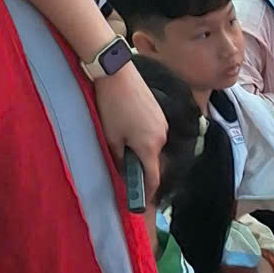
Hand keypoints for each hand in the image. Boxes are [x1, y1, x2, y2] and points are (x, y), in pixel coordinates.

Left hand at [92, 57, 165, 204]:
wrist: (117, 72)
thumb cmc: (112, 106)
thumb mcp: (111, 137)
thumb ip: (119, 158)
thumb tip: (123, 171)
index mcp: (150, 147)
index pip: (153, 178)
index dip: (148, 192)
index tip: (141, 200)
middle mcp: (162, 136)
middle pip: (152, 160)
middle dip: (139, 165)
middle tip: (122, 163)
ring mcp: (162, 122)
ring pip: (152, 145)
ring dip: (140, 148)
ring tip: (120, 137)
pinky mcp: (159, 111)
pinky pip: (152, 131)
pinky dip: (142, 134)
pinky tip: (127, 124)